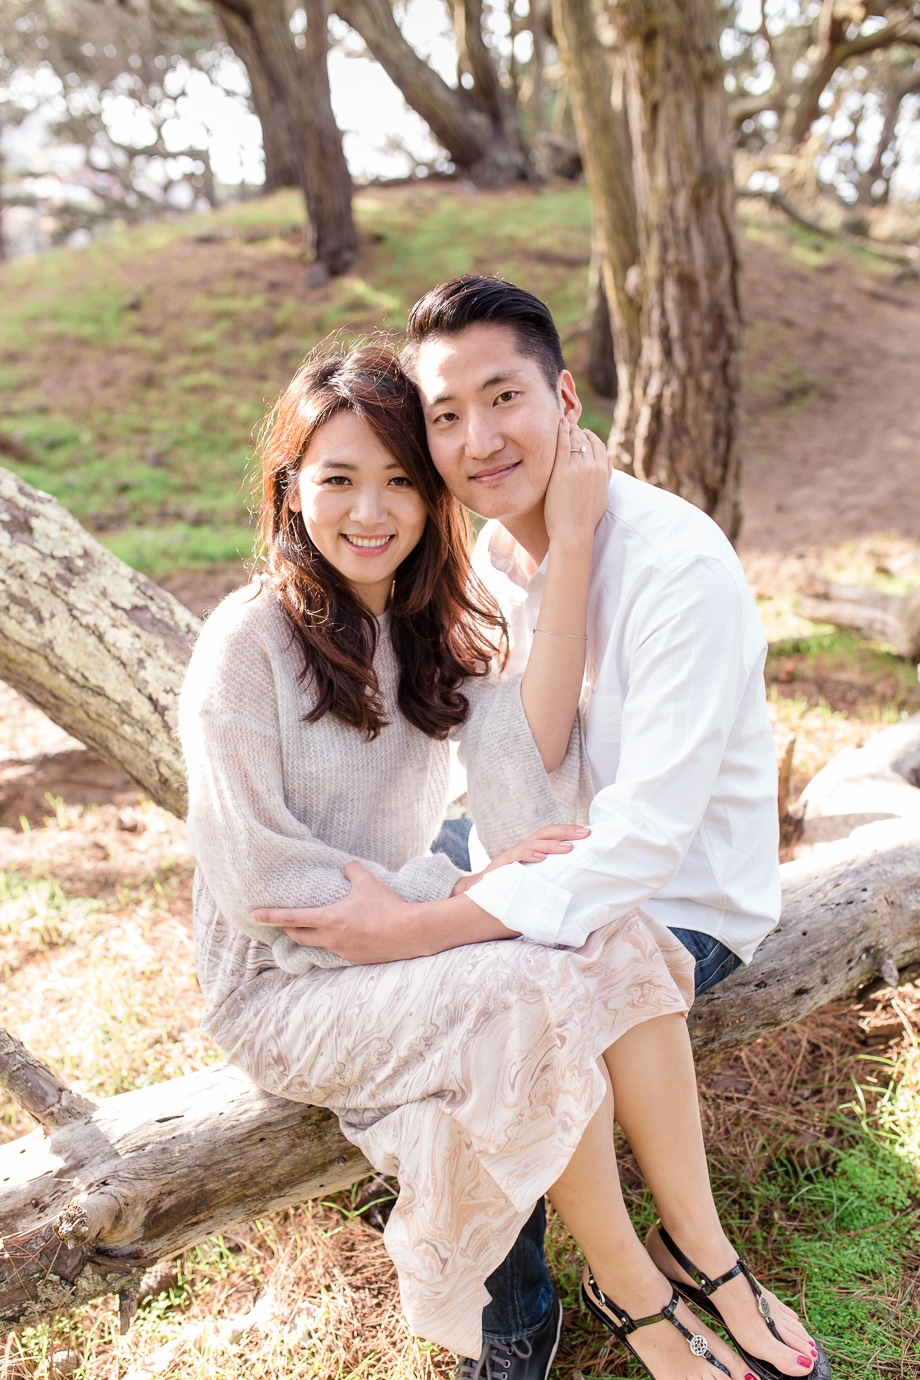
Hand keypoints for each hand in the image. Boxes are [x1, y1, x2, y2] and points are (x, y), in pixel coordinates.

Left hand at [252, 863, 426, 964]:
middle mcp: (330, 939)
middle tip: (284, 923)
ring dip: (312, 937)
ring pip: (318, 945)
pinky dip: (334, 943)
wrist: (410, 933)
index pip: (291, 918)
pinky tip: (345, 936)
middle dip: (288, 929)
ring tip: (316, 928)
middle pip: (298, 936)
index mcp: (328, 919)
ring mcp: (342, 952)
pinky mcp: (356, 960)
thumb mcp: (368, 881)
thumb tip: (346, 868)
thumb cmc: (387, 906)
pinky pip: (337, 951)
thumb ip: (352, 871)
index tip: (253, 915)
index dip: (270, 916)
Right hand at [451, 823, 588, 894]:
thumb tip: (576, 879)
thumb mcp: (534, 877)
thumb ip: (549, 874)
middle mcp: (524, 848)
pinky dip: (529, 855)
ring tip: (568, 847)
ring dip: (552, 844)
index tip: (589, 832)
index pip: (552, 833)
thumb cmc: (511, 885)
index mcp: (533, 849)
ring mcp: (513, 854)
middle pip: (546, 832)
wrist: (480, 892)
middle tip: (585, 834)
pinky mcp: (503, 864)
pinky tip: (541, 858)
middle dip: (566, 831)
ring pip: (534, 843)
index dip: (569, 830)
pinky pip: (517, 856)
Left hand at [543, 418, 610, 545]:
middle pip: (586, 441)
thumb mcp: (603, 493)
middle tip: (570, 426)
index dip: (591, 437)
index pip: (599, 447)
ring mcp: (577, 468)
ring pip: (575, 440)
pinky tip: (560, 423)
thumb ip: (608, 472)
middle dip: (579, 431)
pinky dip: (562, 431)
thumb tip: (613, 455)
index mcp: (604, 472)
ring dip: (570, 429)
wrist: (574, 531)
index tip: (583, 432)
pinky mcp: (562, 471)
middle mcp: (593, 467)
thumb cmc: (587, 516)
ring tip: (563, 424)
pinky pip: (563, 445)